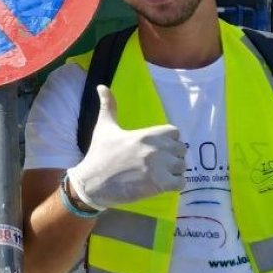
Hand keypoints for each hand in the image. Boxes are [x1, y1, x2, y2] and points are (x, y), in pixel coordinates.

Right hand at [66, 85, 185, 210]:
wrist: (91, 183)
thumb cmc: (99, 155)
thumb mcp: (104, 127)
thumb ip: (108, 105)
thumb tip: (101, 86)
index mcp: (146, 135)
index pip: (175, 133)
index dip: (169, 140)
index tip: (158, 148)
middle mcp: (156, 149)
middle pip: (181, 150)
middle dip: (172, 157)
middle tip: (157, 164)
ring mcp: (158, 167)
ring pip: (181, 167)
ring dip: (173, 172)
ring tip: (158, 176)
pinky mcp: (159, 185)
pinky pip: (180, 183)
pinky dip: (174, 185)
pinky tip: (161, 186)